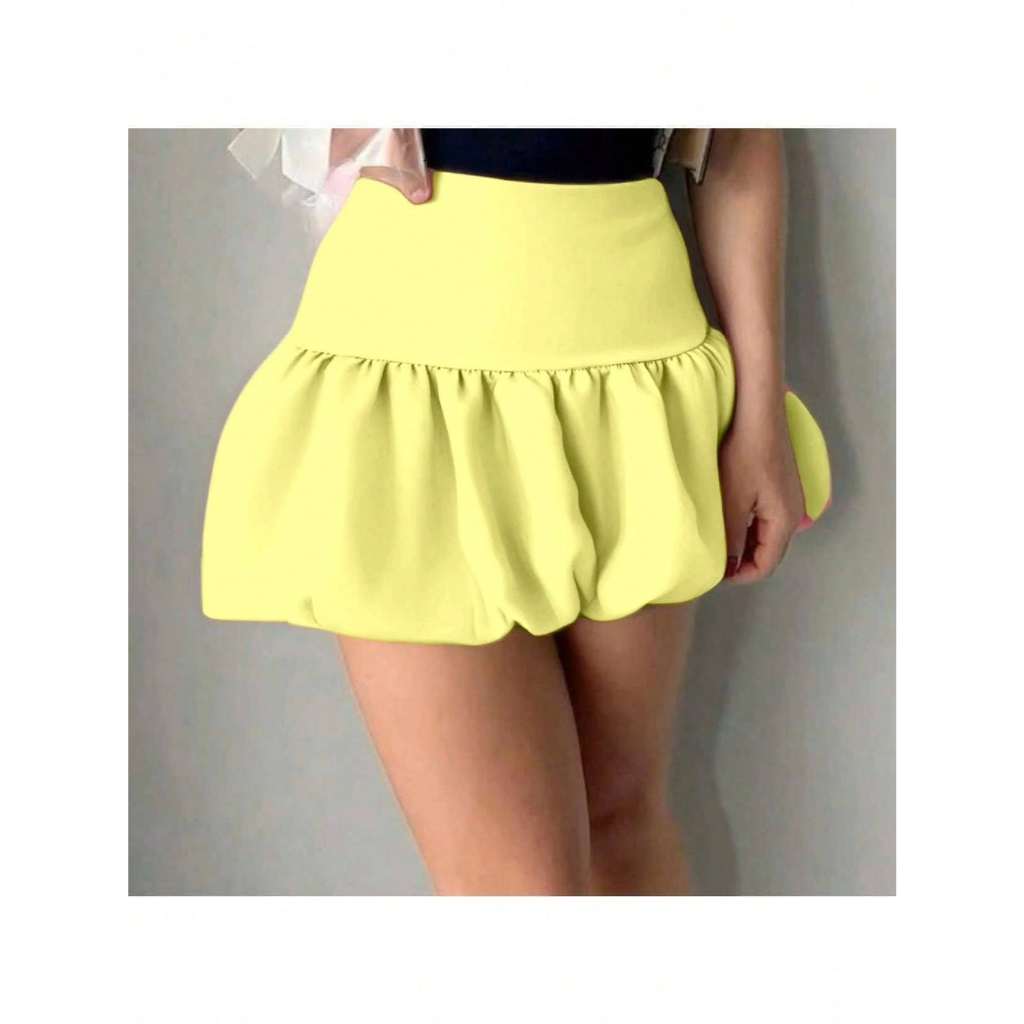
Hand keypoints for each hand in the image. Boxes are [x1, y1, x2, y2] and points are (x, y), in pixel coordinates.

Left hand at [718, 401, 805, 583]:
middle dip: (743, 562)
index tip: (716, 574)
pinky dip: (750, 527)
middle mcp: (794, 515)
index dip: (741, 575)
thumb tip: (729, 565)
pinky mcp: (782, 487)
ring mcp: (790, 500)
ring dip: (745, 544)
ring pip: (767, 535)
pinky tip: (731, 520)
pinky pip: (767, 518)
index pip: (766, 565)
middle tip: (714, 560)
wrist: (759, 415)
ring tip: (719, 542)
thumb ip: (732, 537)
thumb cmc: (745, 456)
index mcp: (785, 523)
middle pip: (769, 552)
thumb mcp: (732, 502)